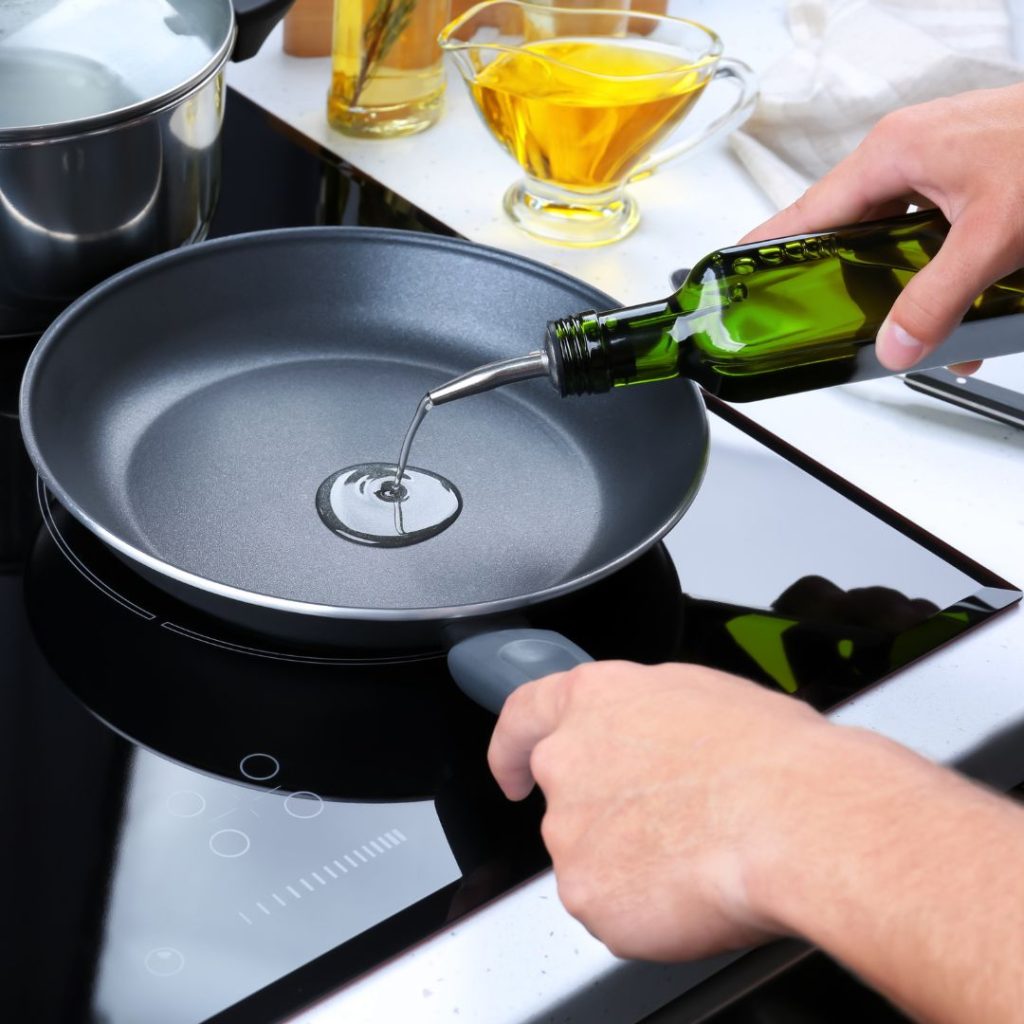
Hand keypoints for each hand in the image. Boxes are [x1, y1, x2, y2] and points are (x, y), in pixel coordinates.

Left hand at [488, 661, 838, 960]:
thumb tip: (655, 743)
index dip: (511, 746)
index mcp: (595, 699)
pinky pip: (610, 909)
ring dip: (630, 863)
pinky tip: (693, 891)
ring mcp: (569, 828)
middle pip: (564, 797)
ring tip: (700, 855)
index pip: (523, 715)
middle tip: (666, 830)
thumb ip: (648, 721)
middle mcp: (567, 759)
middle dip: (602, 819)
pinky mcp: (585, 892)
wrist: (797, 818)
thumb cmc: (772, 755)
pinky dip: (645, 910)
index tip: (509, 770)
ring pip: (590, 858)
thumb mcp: (702, 700)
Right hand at [738, 83, 1023, 372]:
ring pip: (890, 232)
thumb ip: (938, 300)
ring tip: (912, 324)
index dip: (765, 246)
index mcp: (892, 153)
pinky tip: (959, 299)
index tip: (734, 271)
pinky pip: (926, 225)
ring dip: (900, 281)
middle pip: (845, 228)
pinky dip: (936, 265)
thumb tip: (897, 346)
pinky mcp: (963, 169)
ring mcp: (935, 157)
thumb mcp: (994, 236)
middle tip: (826, 319)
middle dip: (845, 282)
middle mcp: (906, 150)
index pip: (805, 211)